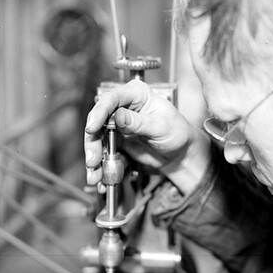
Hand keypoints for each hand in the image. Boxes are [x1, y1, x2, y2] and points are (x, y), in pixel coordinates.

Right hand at [84, 79, 206, 189]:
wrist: (180, 153)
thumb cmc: (178, 132)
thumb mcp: (162, 126)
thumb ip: (139, 122)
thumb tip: (118, 116)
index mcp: (136, 94)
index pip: (111, 99)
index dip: (99, 112)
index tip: (92, 127)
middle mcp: (123, 107)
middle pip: (98, 121)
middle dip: (93, 143)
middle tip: (93, 160)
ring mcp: (118, 125)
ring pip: (98, 139)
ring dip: (94, 158)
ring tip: (96, 175)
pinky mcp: (116, 142)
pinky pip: (104, 153)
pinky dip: (102, 167)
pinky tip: (102, 178)